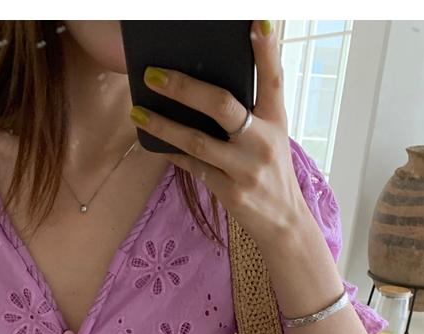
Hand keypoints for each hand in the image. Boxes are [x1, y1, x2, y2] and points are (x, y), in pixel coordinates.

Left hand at [131, 20, 309, 246]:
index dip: (266, 49)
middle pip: (221, 105)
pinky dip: (172, 153)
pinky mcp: (230, 193)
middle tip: (154, 74)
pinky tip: (153, 141)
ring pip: (196, 140)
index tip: (258, 21)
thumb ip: (250, 112)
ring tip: (138, 111)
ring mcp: (246, 169)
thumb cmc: (272, 172)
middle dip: (183, 87)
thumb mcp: (272, 137)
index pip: (273, 78)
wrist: (284, 222)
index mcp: (277, 121)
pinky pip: (193, 167)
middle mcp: (263, 142)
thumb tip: (203, 88)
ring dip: (163, 124)